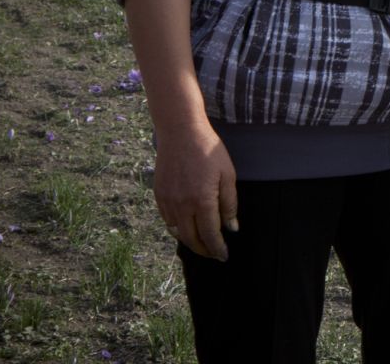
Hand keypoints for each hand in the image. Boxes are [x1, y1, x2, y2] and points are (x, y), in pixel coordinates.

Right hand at [154, 121, 238, 260]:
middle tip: (214, 254)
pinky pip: (168, 220)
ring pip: (177, 232)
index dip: (217, 248)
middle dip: (203, 250)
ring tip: (202, 243)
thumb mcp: (227, 174)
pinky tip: (187, 226)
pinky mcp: (158, 195)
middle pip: (191, 239)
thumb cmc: (209, 150)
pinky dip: (177, 228)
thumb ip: (229, 203)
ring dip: (190, 241)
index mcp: (202, 201)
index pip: (210, 234)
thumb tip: (231, 227)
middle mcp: (182, 205)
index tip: (224, 256)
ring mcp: (167, 201)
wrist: (180, 133)